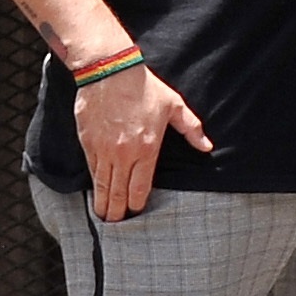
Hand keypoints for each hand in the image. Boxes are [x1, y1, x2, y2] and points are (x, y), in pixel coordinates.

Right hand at [74, 64, 209, 220]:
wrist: (110, 71)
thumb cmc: (145, 88)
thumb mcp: (174, 105)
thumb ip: (191, 128)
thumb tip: (207, 147)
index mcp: (147, 148)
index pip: (141, 187)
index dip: (138, 204)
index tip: (136, 213)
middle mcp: (123, 154)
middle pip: (119, 193)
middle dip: (117, 212)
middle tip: (116, 224)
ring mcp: (103, 150)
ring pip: (102, 186)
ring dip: (102, 203)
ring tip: (103, 216)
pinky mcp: (88, 143)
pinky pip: (91, 170)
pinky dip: (93, 183)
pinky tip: (95, 192)